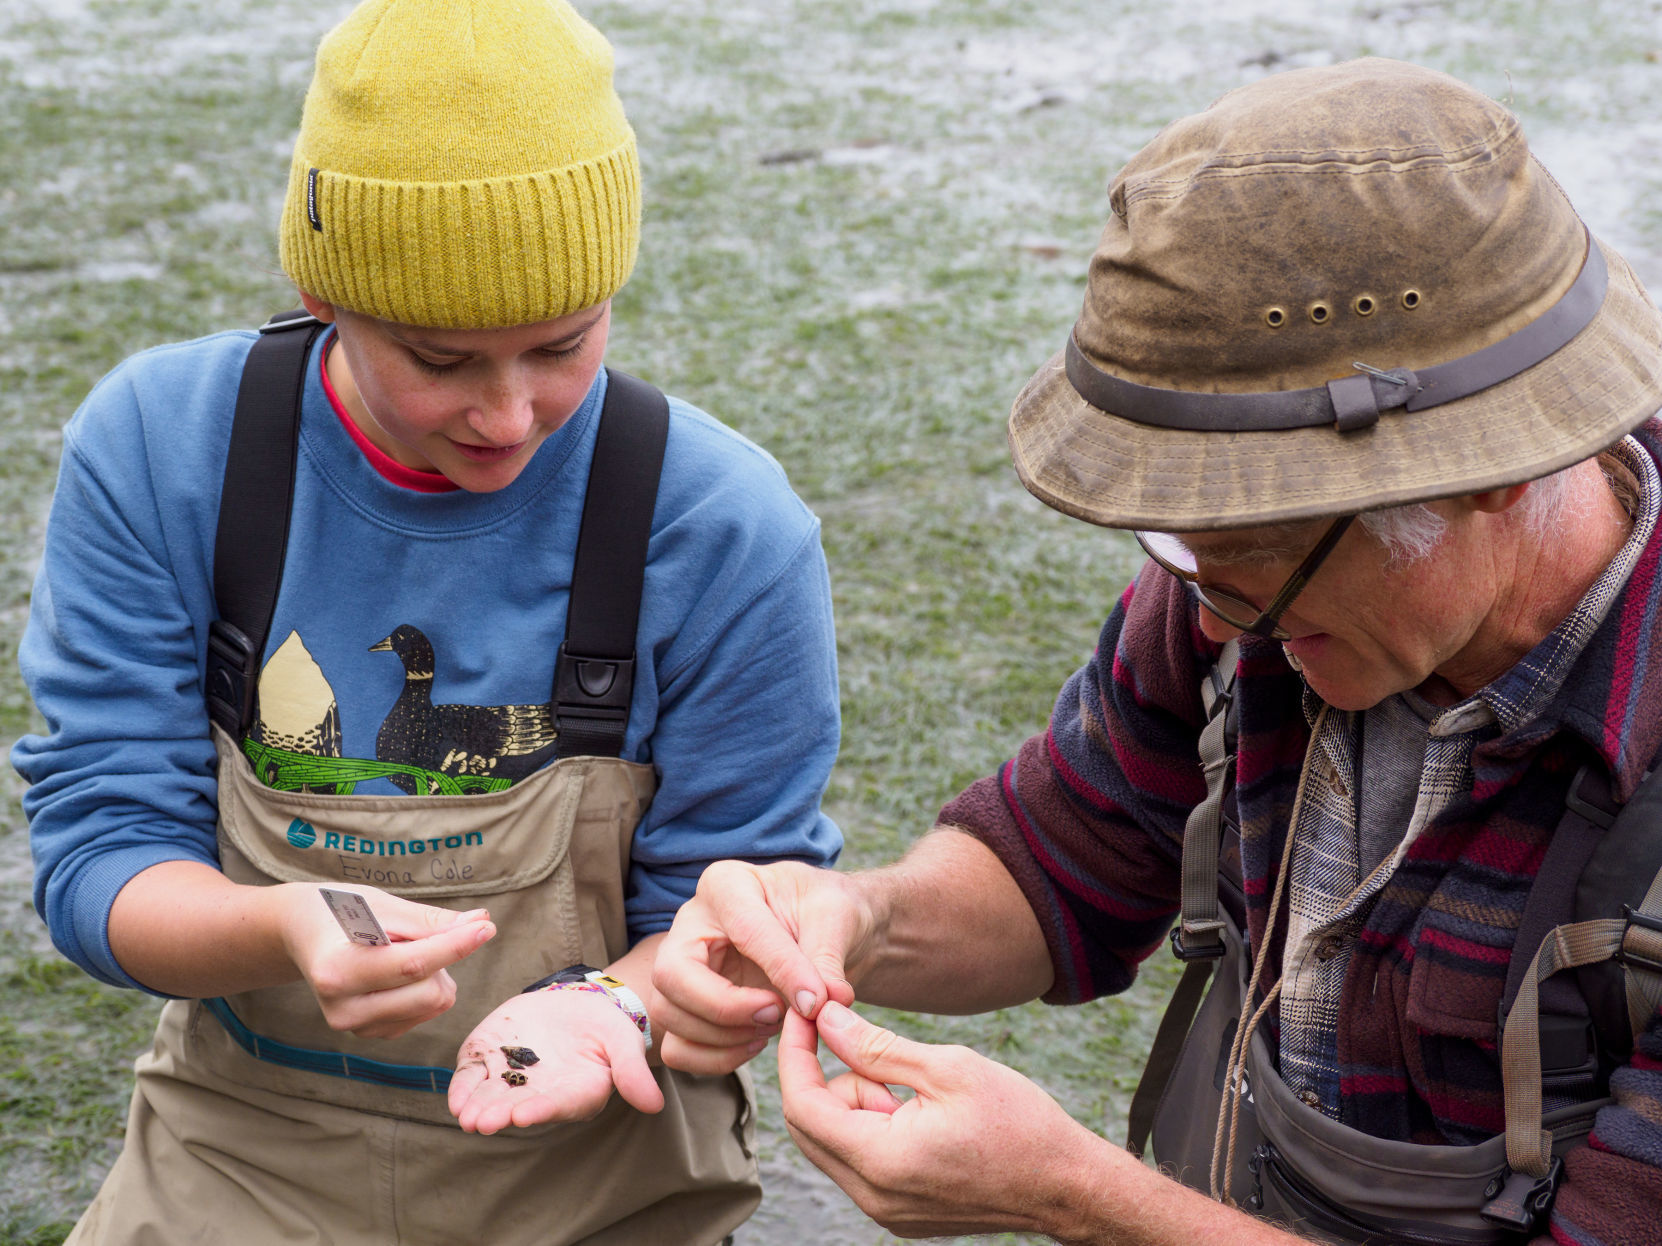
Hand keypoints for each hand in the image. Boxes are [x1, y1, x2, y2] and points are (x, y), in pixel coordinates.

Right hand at [279, 883, 495, 1039]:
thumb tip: (480, 923)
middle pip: (430, 992)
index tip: (486, 927)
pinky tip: (396, 973)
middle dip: (440, 958)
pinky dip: (424, 989)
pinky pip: (426, 1014)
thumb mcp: (381, 905)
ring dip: (435, 974)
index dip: (455, 945)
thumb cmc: (342, 912)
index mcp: (337, 971)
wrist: (305, 934)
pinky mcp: (370, 1034)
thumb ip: (429, 920)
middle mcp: (342, 1008)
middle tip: (415, 934)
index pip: (412, 965)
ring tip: (402, 951)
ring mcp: (355, 1027)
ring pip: (433, 1004)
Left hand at [449, 985, 664, 1133]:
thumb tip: (654, 1105)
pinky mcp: (491, 1057)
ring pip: (492, 1097)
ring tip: (467, 1117)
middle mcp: (541, 1091)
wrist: (576, 1004)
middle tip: (483, 1123)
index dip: (542, 1109)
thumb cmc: (604, 1026)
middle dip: (500, 1114)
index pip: (558, 1103)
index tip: (525, 1115)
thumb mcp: (624, 1041)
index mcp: (575, 1091)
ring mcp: (512, 1077)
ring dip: (478, 1108)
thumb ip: (632, 1071)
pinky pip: (474, 1076)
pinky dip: (464, 1088)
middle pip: (519, 1106)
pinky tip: (456, 1100)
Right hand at [649, 860, 867, 1074]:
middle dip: (726, 1008)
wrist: (823, 932)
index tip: (817, 1002)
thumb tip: (823, 1005)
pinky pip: (677, 1048)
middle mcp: (690, 925)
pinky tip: (756, 1042)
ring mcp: (680, 968)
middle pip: (673, 976)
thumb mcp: (835, 918)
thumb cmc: (825, 913)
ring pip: (668, 1015)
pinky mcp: (685, 1007)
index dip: (781, 969)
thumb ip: (826, 959)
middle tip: (777, 1013)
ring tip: (774, 1026)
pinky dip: (715, 1058)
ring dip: (723, 1038)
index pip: (742, 929)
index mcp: (726, 884)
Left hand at [776, 1002, 1108, 1240]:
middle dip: (823, 1076)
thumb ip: (875, 1047)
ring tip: (913, 1090)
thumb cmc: (1017, 1121)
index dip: (795, 1053)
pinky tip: (915, 1113)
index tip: (806, 1012)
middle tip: (863, 1042)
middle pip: (808, 1126)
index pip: (802, 1105)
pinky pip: (858, 1162)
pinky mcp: (898, 1213)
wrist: (1067, 1184)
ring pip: (833, 1142)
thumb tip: (825, 1021)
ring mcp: (884, 1211)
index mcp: (881, 1161)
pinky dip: (870, 1126)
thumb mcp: (947, 1068)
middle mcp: (872, 1196)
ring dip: (854, 1102)